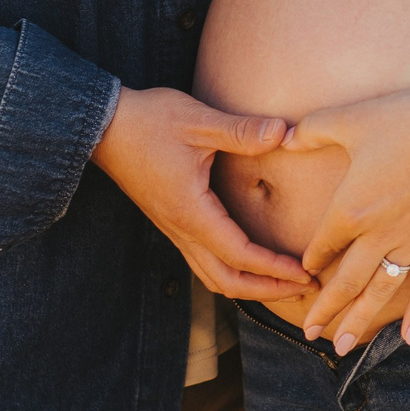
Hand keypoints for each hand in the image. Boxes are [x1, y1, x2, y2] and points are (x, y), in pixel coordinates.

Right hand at [90, 87, 315, 300]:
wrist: (103, 126)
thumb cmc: (150, 121)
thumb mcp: (199, 121)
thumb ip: (242, 131)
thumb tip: (284, 132)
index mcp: (191, 212)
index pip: (239, 255)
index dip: (275, 268)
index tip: (306, 273)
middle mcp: (181, 229)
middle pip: (226, 280)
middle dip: (266, 289)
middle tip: (304, 288)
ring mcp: (174, 228)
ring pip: (212, 276)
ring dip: (249, 285)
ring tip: (282, 282)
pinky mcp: (172, 221)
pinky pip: (203, 261)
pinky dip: (231, 271)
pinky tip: (250, 262)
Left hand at [282, 78, 409, 352]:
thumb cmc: (407, 119)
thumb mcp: (350, 119)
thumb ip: (310, 131)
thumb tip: (282, 137)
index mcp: (351, 209)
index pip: (322, 244)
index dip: (310, 261)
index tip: (303, 275)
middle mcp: (379, 234)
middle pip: (346, 281)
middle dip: (326, 309)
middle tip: (308, 334)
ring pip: (381, 291)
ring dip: (360, 320)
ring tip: (342, 347)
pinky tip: (408, 338)